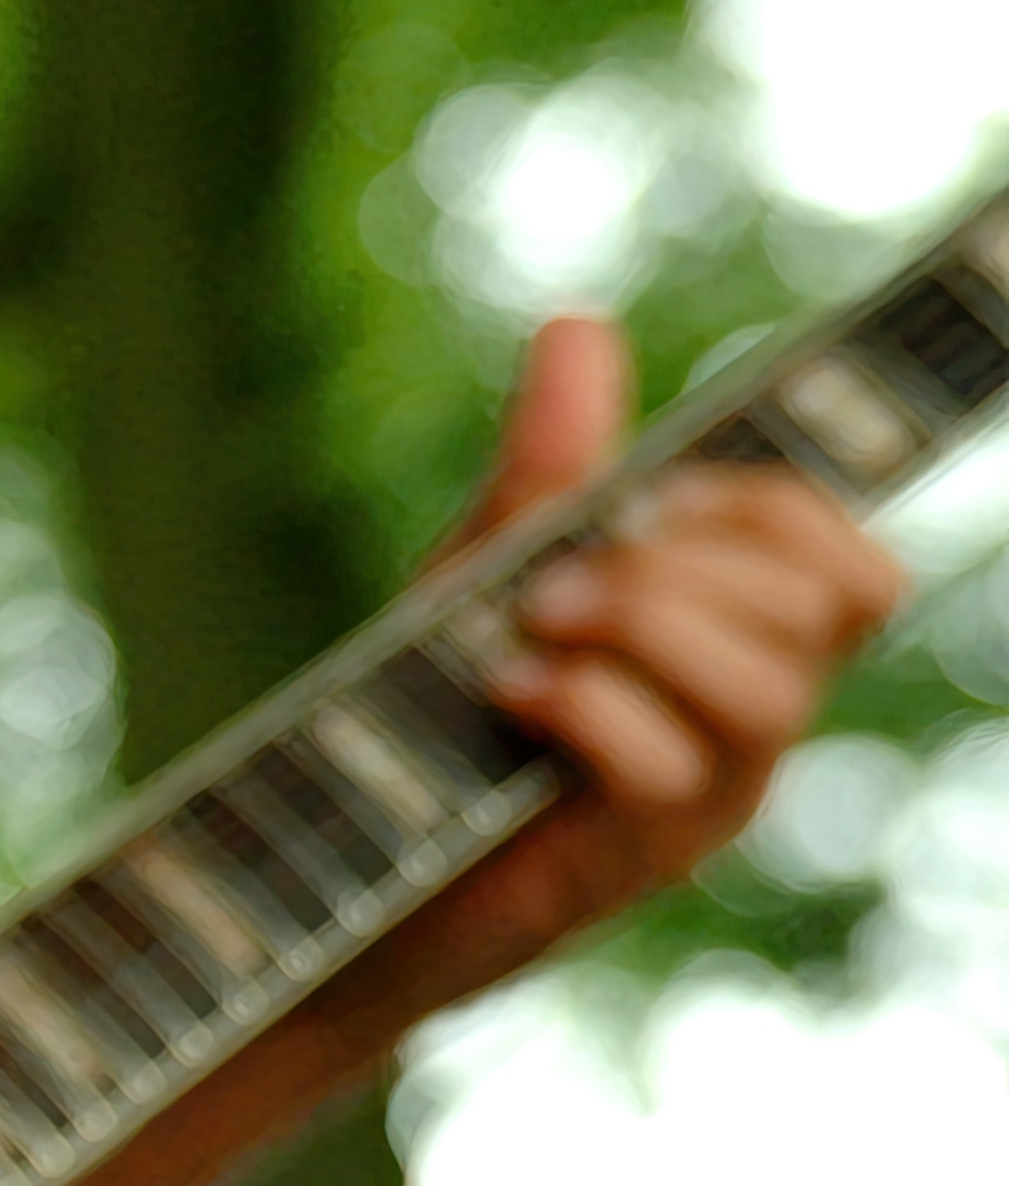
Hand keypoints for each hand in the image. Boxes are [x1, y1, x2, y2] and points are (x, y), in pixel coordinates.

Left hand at [339, 316, 908, 1027]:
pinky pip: (668, 770)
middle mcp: (746, 726)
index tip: (652, 498)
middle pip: (824, 607)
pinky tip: (502, 692)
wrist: (334, 859)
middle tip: (554, 574)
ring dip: (647, 623)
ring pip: (768, 690)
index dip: (772, 508)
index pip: (850, 565)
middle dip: (687, 556)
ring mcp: (704, 801)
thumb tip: (578, 324)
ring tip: (529, 624)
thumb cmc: (428, 719)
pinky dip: (583, 705)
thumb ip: (548, 466)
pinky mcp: (633, 860)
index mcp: (734, 650)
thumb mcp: (487, 571)